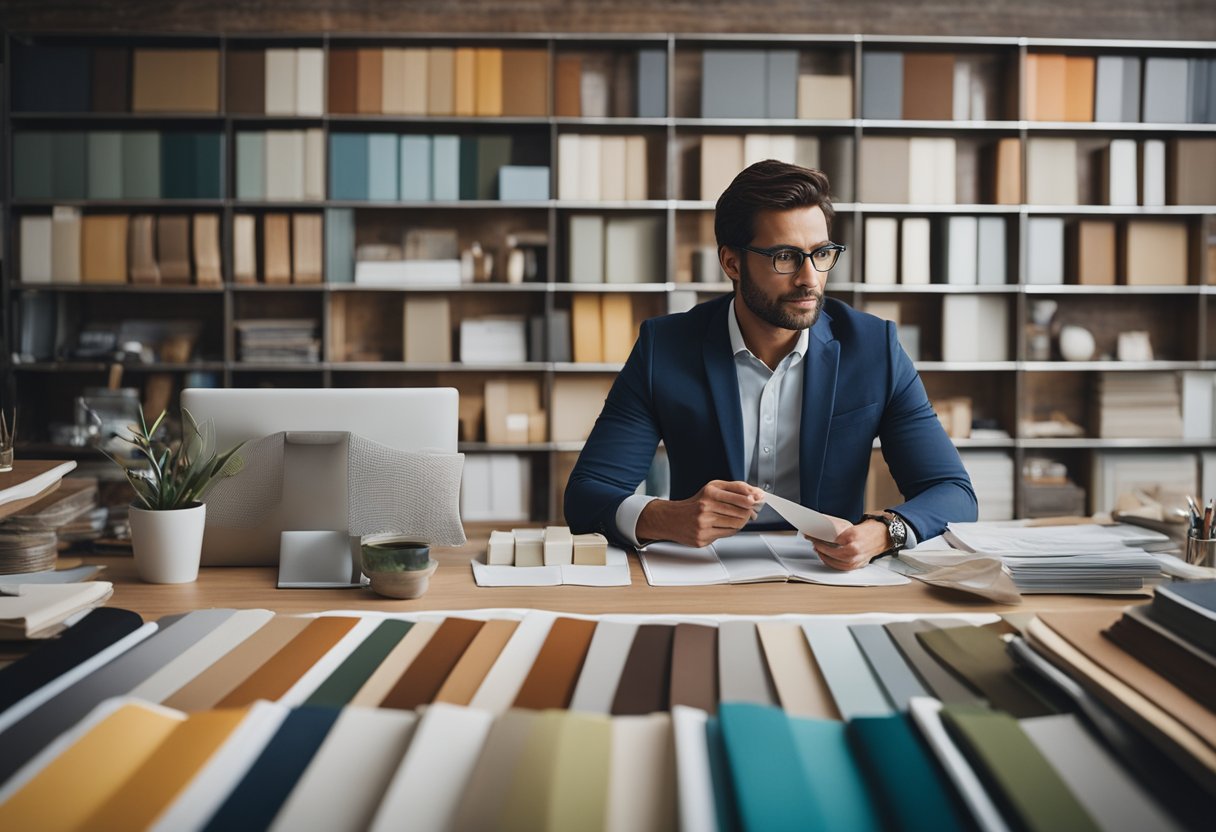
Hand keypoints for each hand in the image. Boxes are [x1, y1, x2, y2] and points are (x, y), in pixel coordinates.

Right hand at [636, 480, 765, 547]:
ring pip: (736, 525)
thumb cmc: (695, 503)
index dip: (752, 500)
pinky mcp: (703, 537)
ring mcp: (704, 524)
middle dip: (749, 512)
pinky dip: (731, 530)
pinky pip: (727, 534)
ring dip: (742, 522)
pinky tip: (726, 525)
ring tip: (739, 518)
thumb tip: (756, 493)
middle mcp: (706, 507)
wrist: (672, 518)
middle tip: (752, 511)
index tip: (757, 500)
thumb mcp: (713, 488)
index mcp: (710, 492)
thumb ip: (735, 488)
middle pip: (740, 512)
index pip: (740, 496)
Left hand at [807, 519, 889, 570]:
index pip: (832, 540)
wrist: (882, 535)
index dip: (821, 539)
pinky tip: (827, 559)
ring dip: (825, 558)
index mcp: (853, 536)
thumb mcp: (851, 528)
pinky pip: (843, 568)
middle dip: (822, 549)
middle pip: (833, 553)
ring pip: (837, 562)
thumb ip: (838, 533)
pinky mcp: (859, 564)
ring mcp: (858, 558)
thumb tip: (821, 535)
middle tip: (815, 544)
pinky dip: (833, 564)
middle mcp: (856, 549)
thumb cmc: (868, 531)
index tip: (814, 537)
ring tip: (819, 552)